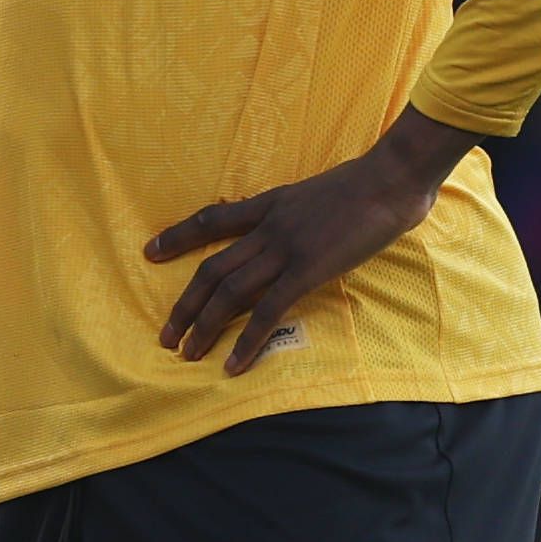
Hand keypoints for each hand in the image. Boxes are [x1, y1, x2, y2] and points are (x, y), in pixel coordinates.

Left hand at [146, 110, 479, 373]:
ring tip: (187, 354)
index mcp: (269, 205)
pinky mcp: (307, 270)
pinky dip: (247, 341)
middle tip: (165, 336)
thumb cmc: (367, 184)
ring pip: (229, 292)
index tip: (150, 252)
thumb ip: (300, 211)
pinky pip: (267, 310)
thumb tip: (299, 225)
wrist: (390, 177)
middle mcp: (267, 228)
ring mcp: (284, 249)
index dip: (177, 237)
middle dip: (184, 305)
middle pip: (211, 269)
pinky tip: (232, 364)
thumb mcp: (317, 191)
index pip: (212, 220)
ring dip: (204, 326)